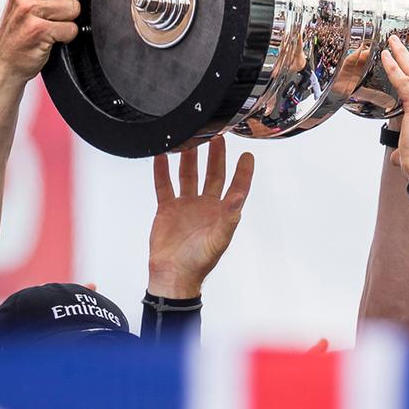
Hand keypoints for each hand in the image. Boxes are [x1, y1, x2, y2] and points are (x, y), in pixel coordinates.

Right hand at [0, 0, 80, 83]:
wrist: (3, 61)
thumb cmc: (20, 29)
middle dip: (71, 0)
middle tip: (54, 13)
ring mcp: (29, 9)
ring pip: (75, 7)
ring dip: (68, 20)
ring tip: (50, 25)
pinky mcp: (38, 29)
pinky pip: (72, 28)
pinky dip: (66, 36)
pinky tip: (51, 38)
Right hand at [148, 137, 253, 299]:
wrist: (173, 274)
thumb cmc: (199, 261)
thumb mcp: (219, 239)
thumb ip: (229, 216)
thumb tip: (240, 196)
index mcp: (222, 212)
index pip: (236, 187)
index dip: (242, 172)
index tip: (247, 155)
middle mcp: (205, 205)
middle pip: (213, 174)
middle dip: (216, 155)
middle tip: (217, 135)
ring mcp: (186, 205)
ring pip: (189, 175)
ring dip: (190, 157)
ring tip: (191, 137)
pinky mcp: (168, 208)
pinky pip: (164, 185)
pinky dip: (162, 170)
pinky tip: (161, 155)